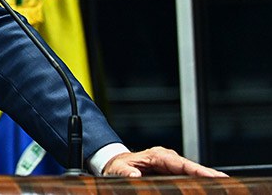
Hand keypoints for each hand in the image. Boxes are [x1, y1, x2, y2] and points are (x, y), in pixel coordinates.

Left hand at [103, 146, 226, 177]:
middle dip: (208, 174)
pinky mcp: (171, 171)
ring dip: (205, 177)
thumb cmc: (118, 166)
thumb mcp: (119, 169)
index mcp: (157, 156)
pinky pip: (187, 176)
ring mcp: (170, 164)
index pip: (182, 163)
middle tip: (226, 182)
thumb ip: (127, 171)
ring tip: (222, 185)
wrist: (115, 164)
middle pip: (191, 167)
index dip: (198, 170)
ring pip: (191, 171)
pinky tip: (207, 186)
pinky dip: (197, 180)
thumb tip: (135, 175)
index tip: (213, 176)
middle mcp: (167, 158)